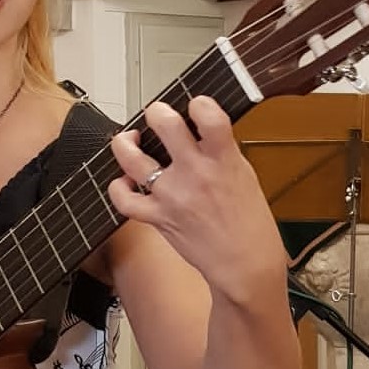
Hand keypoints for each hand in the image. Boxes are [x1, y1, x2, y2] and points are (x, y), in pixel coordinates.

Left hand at [106, 97, 287, 302]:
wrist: (244, 264)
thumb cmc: (249, 223)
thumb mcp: (244, 175)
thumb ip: (220, 151)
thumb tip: (199, 130)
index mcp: (223, 160)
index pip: (208, 115)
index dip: (198, 103)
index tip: (195, 104)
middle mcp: (195, 174)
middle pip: (164, 125)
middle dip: (156, 113)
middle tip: (157, 115)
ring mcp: (172, 196)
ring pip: (133, 159)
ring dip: (125, 143)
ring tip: (129, 140)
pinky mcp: (158, 218)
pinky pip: (125, 200)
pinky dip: (119, 188)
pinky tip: (124, 180)